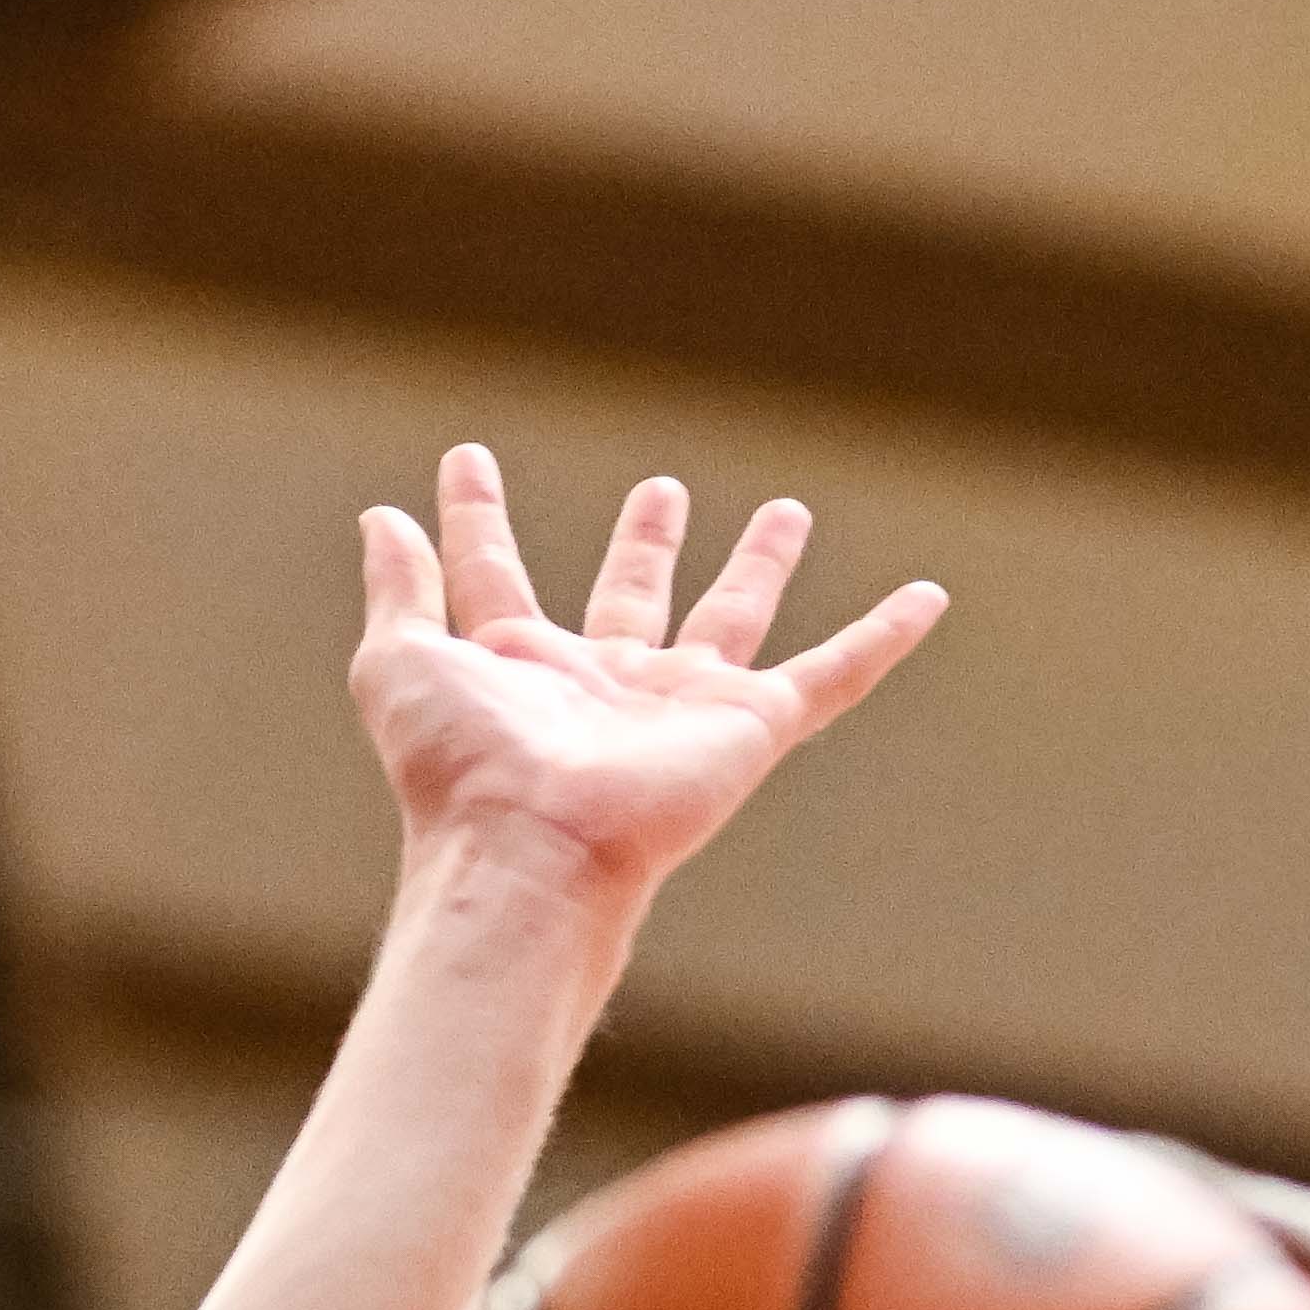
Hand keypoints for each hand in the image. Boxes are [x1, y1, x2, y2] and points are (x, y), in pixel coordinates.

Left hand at [346, 449, 943, 913]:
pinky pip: (833, 675)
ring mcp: (680, 707)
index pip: (494, 574)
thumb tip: (383, 517)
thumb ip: (401, 587)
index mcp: (518, 668)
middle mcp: (602, 683)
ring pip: (730, 621)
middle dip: (646, 545)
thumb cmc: (458, 769)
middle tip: (660, 495)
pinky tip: (926, 600)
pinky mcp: (749, 727)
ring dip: (758, 568)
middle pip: (631, 598)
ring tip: (786, 513)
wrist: (529, 849)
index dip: (474, 518)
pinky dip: (882, 639)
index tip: (464, 460)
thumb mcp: (400, 661)